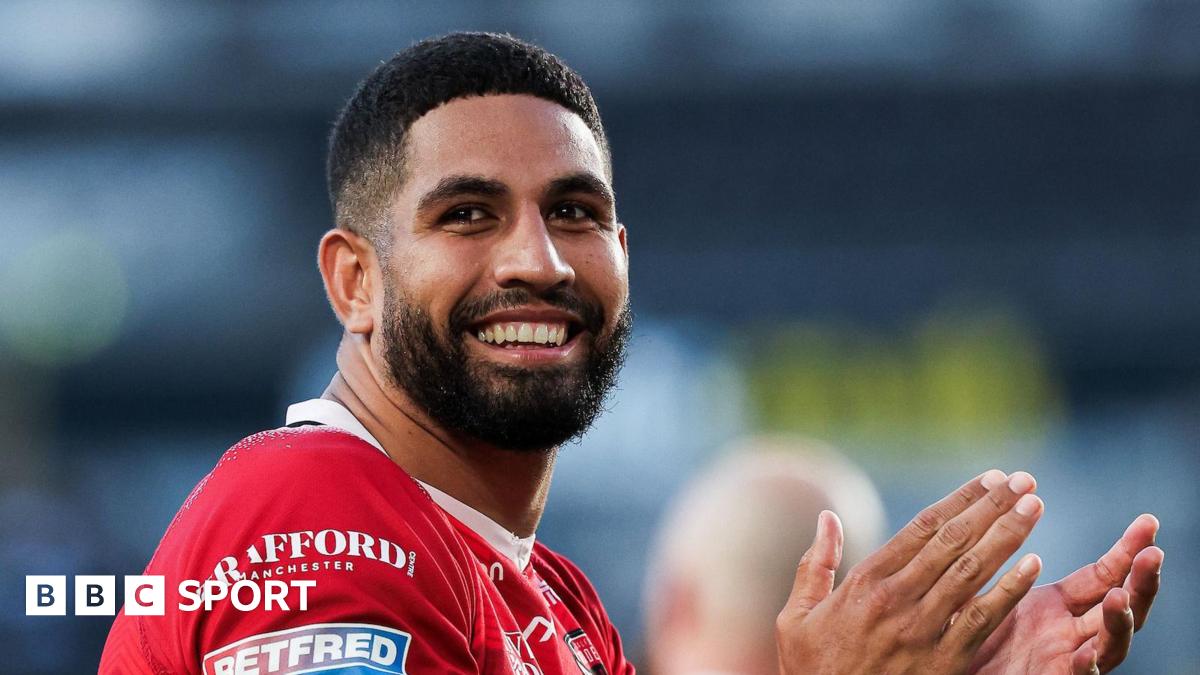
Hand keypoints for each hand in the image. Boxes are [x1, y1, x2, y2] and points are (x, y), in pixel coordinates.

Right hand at [776, 470, 1044, 674]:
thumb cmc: (810, 669)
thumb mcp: (796, 616)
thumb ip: (815, 564)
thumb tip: (826, 516)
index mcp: (865, 583)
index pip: (923, 527)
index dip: (961, 499)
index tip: (990, 478)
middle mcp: (897, 599)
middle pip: (955, 541)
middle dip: (994, 507)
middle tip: (1025, 481)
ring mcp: (923, 631)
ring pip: (973, 572)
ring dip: (1008, 536)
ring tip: (1035, 507)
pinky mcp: (944, 663)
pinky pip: (982, 620)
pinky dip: (1010, 591)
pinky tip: (1034, 566)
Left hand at [969, 514, 1162, 673]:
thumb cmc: (968, 635)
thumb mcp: (984, 588)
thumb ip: (995, 560)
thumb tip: (1000, 510)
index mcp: (1056, 605)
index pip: (1103, 575)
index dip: (1126, 550)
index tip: (1148, 521)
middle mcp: (1069, 632)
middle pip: (1120, 606)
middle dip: (1141, 581)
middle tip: (1153, 554)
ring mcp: (1064, 658)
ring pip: (1110, 643)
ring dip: (1119, 621)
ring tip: (1121, 596)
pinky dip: (1086, 665)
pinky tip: (1087, 654)